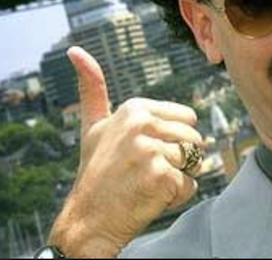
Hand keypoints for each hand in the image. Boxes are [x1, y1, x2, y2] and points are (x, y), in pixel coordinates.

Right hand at [47, 47, 202, 257]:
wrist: (87, 220)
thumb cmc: (96, 172)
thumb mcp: (94, 126)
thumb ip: (92, 88)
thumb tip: (76, 51)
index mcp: (134, 108)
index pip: (188, 118)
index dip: (172, 140)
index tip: (142, 153)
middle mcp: (142, 124)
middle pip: (195, 139)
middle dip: (179, 159)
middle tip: (145, 172)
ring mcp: (151, 149)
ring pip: (196, 160)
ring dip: (179, 177)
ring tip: (147, 183)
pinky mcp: (161, 175)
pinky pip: (190, 184)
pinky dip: (176, 196)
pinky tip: (150, 198)